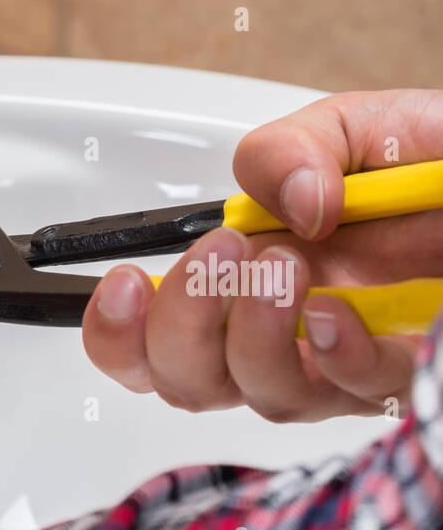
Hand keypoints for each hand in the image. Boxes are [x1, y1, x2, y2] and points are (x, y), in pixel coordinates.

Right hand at [82, 89, 442, 421]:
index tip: (126, 286)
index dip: (116, 334)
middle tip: (219, 260)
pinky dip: (333, 357)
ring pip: (264, 396)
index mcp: (244, 288)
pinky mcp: (399, 379)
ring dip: (257, 337)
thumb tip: (284, 206)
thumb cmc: (429, 177)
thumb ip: (290, 152)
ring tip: (284, 268)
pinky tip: (336, 314)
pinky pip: (352, 394)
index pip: (149, 343)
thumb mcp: (351, 133)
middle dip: (185, 326)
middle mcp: (281, 339)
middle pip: (187, 383)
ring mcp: (337, 367)